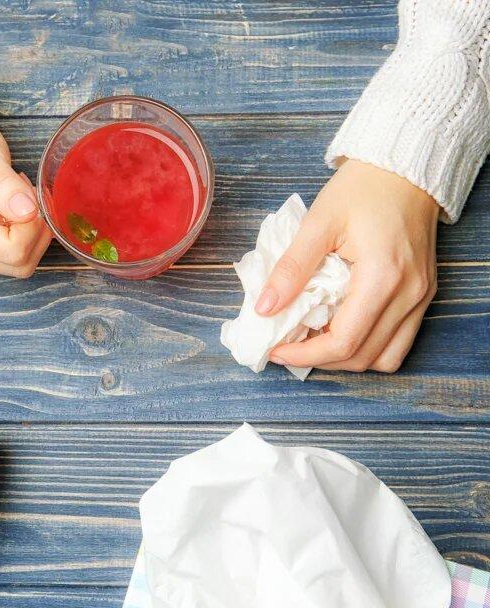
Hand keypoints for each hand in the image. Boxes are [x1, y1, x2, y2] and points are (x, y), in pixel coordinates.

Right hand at [0, 108, 51, 276]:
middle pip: (16, 264)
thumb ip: (5, 185)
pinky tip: (7, 212)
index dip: (34, 226)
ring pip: (15, 266)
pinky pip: (5, 260)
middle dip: (34, 231)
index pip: (13, 250)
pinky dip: (17, 238)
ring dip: (28, 235)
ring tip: (14, 200)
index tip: (28, 193)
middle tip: (26, 195)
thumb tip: (29, 213)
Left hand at [256, 159, 438, 372]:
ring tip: (312, 339)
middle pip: (363, 357)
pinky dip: (367, 345)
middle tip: (287, 346)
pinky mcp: (423, 294)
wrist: (403, 167)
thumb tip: (264, 308)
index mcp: (383, 277)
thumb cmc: (362, 188)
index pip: (343, 341)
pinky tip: (339, 327)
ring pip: (385, 357)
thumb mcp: (317, 223)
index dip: (305, 356)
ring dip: (345, 357)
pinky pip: (398, 340)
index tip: (275, 351)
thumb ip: (291, 268)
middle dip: (320, 359)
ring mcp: (421, 297)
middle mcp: (409, 294)